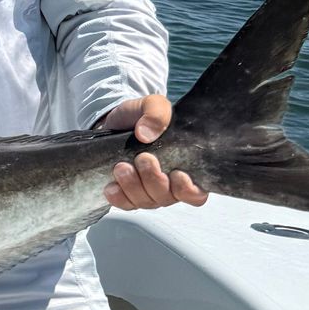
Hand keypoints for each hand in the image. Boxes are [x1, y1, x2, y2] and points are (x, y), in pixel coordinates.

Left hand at [98, 95, 207, 210]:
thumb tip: (146, 134)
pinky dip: (118, 197)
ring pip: (145, 202)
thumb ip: (156, 113)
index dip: (189, 190)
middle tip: (143, 158)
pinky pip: (125, 205)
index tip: (177, 174)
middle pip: (167, 198)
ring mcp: (148, 192)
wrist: (116, 121)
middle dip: (154, 180)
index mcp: (186, 167)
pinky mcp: (128, 194)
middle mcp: (170, 185)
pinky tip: (111, 186)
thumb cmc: (142, 116)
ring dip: (133, 186)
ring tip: (122, 166)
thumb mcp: (152, 105)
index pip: (197, 193)